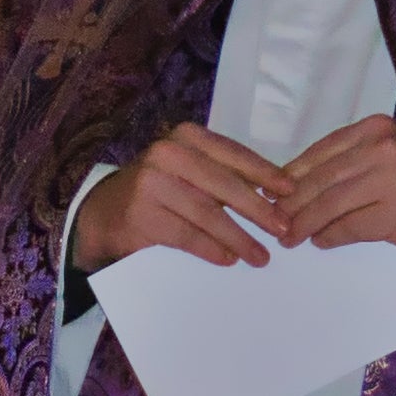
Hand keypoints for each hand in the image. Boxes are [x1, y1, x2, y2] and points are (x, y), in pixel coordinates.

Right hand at [78, 125, 295, 270]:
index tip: (291, 191)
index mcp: (186, 137)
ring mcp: (151, 184)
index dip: (264, 173)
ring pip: (207, 214)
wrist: (105, 213)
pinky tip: (228, 259)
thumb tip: (276, 195)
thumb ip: (223, 175)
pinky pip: (187, 235)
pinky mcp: (141, 215)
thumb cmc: (160, 191)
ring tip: (261, 256)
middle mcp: (167, 154)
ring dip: (239, 238)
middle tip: (283, 230)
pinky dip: (211, 249)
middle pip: (224, 184)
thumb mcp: (189, 171)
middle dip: (258, 209)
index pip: (233, 154)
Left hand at [276, 113, 395, 253]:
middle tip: (275, 222)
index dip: (292, 174)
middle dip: (292, 204)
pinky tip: (319, 241)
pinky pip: (350, 227)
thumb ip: (343, 164)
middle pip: (322, 179)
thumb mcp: (382, 158)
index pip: (321, 151)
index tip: (272, 193)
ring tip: (290, 238)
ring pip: (330, 204)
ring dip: (304, 224)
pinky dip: (330, 236)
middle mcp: (383, 148)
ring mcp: (392, 180)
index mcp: (376, 129)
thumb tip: (285, 187)